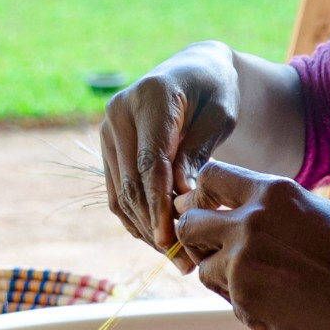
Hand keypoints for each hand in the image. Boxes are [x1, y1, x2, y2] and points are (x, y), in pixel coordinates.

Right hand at [99, 42, 238, 253]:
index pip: (150, 161)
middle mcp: (119, 112)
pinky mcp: (109, 147)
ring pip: (121, 193)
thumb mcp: (220, 115)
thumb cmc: (216, 90)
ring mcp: (109, 130)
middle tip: (184, 260)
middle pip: (132, 182)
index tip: (170, 238)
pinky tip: (159, 239)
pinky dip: (136, 218)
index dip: (158, 204)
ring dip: (145, 229)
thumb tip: (181, 196)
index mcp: (150, 97)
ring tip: (176, 258)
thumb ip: (198, 151)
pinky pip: (117, 192)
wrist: (195, 69)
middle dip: (155, 225)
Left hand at [174, 161, 329, 329]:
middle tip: (222, 257)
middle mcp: (252, 217)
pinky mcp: (244, 295)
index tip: (211, 213)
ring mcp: (243, 257)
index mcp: (274, 191)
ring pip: (203, 268)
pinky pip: (227, 302)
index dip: (202, 197)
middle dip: (199, 241)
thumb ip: (279, 208)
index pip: (210, 176)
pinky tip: (283, 313)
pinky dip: (248, 310)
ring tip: (264, 290)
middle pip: (188, 221)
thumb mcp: (319, 212)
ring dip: (224, 281)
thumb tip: (252, 208)